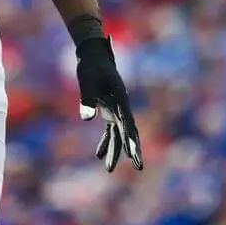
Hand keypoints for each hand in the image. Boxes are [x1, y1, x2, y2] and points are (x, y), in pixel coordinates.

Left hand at [76, 36, 143, 171]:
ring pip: (119, 133)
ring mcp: (116, 108)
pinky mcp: (110, 110)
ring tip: (108, 169)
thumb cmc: (91, 66)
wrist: (94, 55)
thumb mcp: (87, 81)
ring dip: (115, 150)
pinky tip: (98, 155)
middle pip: (129, 130)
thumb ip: (88, 99)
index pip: (127, 121)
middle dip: (132, 149)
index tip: (133, 153)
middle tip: (138, 166)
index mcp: (120, 98)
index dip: (130, 138)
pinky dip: (105, 142)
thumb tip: (87, 119)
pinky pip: (110, 130)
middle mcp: (122, 105)